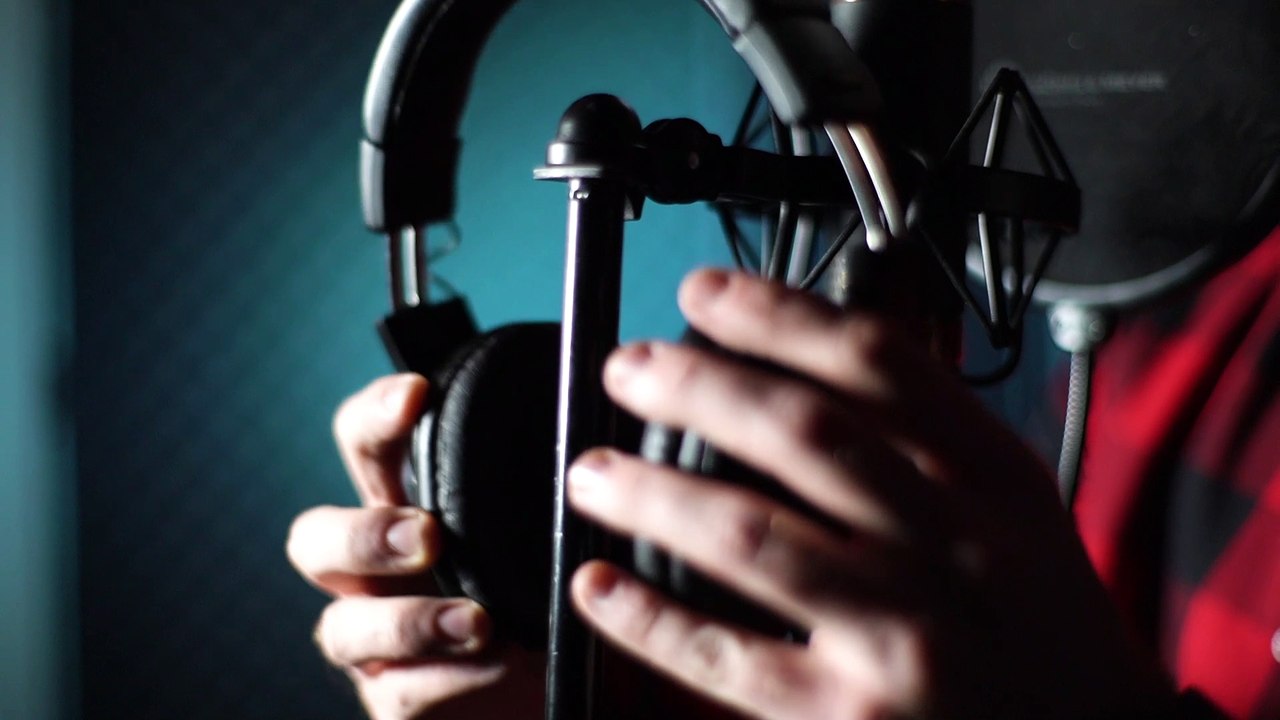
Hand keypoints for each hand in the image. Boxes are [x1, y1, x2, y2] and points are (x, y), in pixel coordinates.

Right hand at [286, 375, 544, 719]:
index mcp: (408, 507)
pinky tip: (497, 663)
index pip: (364, 446)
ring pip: (341, 626)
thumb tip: (590, 434)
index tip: (416, 394)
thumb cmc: (560, 590)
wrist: (578, 682)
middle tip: (428, 535)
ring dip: (407, 621)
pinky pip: (397, 691)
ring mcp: (380, 641)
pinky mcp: (397, 700)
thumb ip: (549, 487)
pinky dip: (446, 677)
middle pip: (314, 539)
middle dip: (364, 533)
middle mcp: (378, 572)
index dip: (375, 416)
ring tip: (474, 622)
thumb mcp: (557, 530)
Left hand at [567, 269, 1174, 719]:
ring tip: (591, 470)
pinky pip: (727, 657)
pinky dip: (648, 618)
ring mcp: (903, 633)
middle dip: (697, 386)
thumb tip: (793, 358)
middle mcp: (950, 545)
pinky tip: (600, 585)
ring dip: (651, 494)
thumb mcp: (1012, 502)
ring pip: (750, 537)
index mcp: (991, 476)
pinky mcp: (852, 715)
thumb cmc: (1038, 617)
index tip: (702, 294)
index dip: (776, 314)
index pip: (878, 363)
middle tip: (628, 369)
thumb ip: (925, 432)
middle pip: (804, 432)